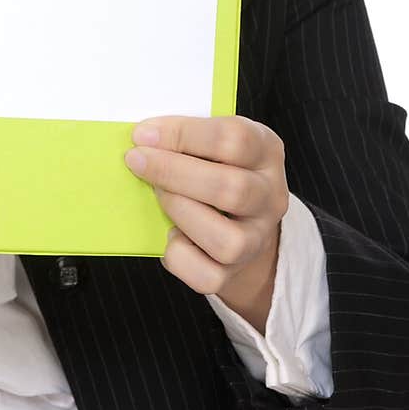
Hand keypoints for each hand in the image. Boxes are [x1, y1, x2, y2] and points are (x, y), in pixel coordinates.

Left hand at [125, 115, 288, 333]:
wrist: (237, 221)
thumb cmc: (215, 169)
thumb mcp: (212, 142)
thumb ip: (186, 138)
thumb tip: (141, 139)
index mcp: (266, 151)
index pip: (234, 139)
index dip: (184, 134)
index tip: (143, 134)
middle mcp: (271, 196)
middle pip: (231, 188)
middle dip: (174, 172)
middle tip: (137, 161)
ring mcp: (257, 239)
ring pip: (226, 240)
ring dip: (180, 212)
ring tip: (157, 195)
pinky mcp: (233, 273)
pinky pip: (206, 275)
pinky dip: (178, 255)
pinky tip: (168, 233)